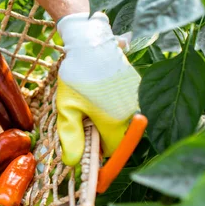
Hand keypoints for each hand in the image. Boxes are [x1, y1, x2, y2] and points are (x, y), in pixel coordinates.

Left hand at [56, 12, 139, 165]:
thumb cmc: (77, 76)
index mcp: (115, 121)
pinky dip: (113, 107)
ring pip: (123, 121)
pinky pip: (126, 105)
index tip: (87, 151)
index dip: (98, 154)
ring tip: (88, 105)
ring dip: (107, 121)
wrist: (91, 42)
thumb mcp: (67, 107)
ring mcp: (136, 98)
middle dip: (102, 137)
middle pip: (119, 137)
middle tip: (83, 125)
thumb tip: (73, 163)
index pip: (112, 151)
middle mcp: (131, 112)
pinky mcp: (137, 86)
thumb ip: (71, 137)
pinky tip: (98, 95)